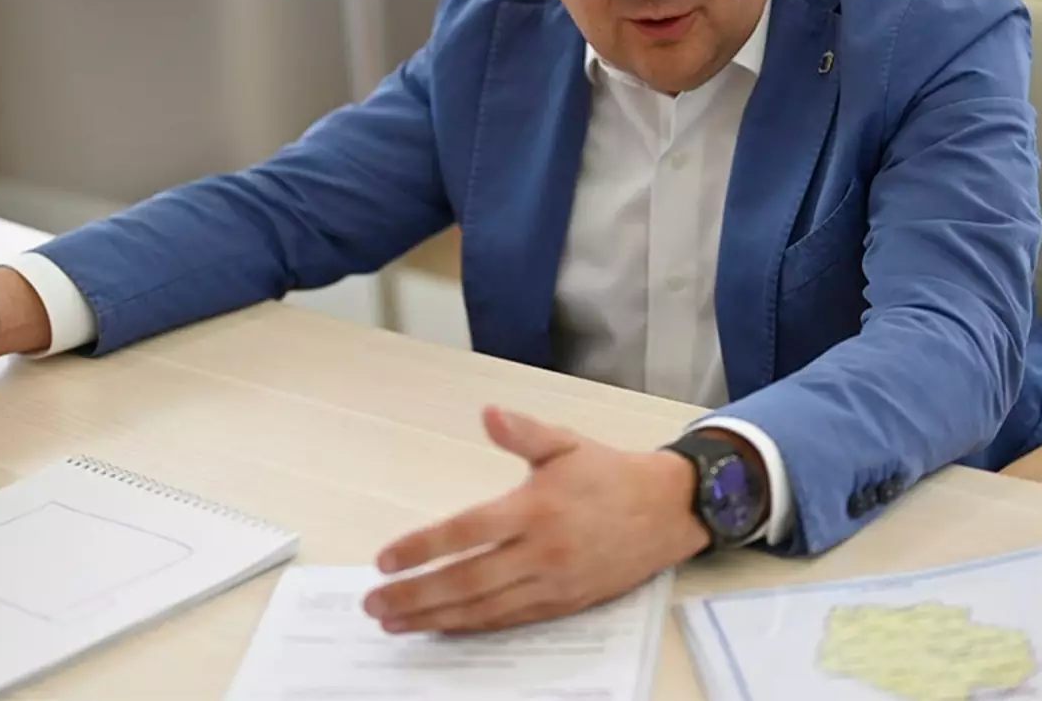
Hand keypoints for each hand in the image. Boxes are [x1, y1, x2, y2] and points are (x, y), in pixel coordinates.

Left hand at [361, 406, 708, 633]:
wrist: (666, 512)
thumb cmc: (609, 474)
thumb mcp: (565, 443)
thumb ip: (522, 432)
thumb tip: (488, 414)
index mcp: (536, 508)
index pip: (467, 531)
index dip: (423, 548)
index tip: (385, 559)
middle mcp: (541, 551)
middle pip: (467, 580)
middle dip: (416, 594)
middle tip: (374, 602)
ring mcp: (552, 583)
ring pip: (484, 608)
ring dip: (435, 618)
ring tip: (395, 621)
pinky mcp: (563, 604)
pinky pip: (510, 621)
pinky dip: (472, 627)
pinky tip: (443, 626)